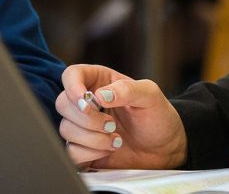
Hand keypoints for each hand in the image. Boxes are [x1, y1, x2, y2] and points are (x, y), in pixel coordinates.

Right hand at [55, 64, 186, 168]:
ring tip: (116, 140)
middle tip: (111, 125)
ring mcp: (83, 127)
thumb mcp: (150, 96)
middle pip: (63, 103)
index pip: (71, 75)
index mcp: (99, 82)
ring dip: (92, 138)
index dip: (72, 86)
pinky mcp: (83, 150)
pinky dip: (90, 154)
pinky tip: (108, 151)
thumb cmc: (158, 117)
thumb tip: (100, 95)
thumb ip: (127, 90)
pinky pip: (71, 152)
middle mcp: (87, 103)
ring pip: (66, 129)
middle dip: (87, 118)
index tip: (86, 101)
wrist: (165, 150)